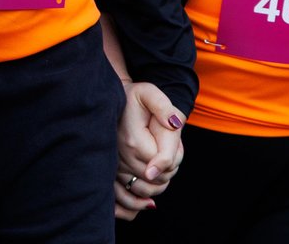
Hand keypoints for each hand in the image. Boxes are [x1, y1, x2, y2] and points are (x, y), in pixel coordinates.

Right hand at [113, 81, 184, 219]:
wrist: (115, 99)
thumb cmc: (136, 96)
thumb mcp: (151, 93)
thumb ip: (164, 108)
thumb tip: (174, 126)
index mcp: (132, 140)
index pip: (162, 164)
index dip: (175, 157)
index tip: (176, 143)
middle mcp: (121, 156)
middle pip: (155, 179)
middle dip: (169, 168)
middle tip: (171, 148)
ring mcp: (115, 165)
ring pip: (144, 188)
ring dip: (159, 182)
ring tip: (164, 162)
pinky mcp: (113, 171)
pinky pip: (128, 194)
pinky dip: (142, 195)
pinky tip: (152, 189)